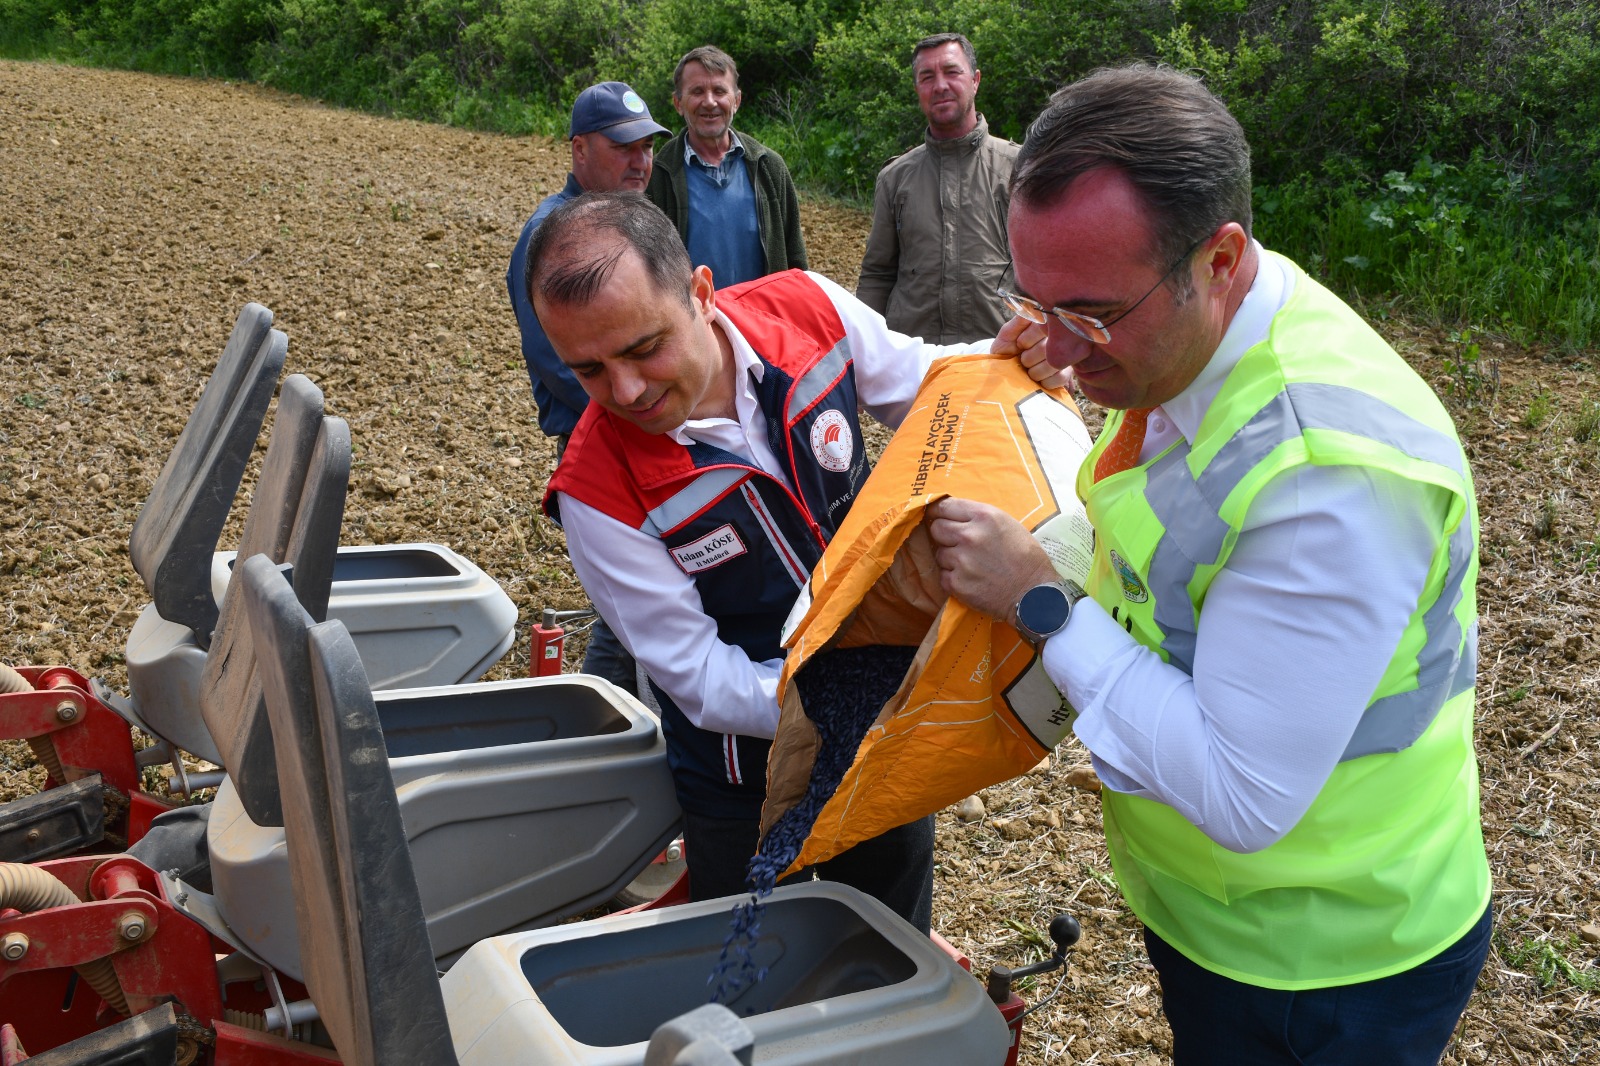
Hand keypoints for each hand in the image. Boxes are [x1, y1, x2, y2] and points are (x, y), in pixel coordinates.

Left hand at [926, 497, 1059, 620]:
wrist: (1034, 593)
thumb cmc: (1026, 558)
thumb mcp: (1008, 524)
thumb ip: (979, 518)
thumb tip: (953, 516)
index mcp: (984, 516)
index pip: (945, 506)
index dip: (939, 512)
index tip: (937, 516)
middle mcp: (969, 536)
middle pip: (937, 528)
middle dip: (944, 534)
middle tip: (957, 543)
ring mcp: (961, 560)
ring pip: (939, 553)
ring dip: (950, 558)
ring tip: (971, 565)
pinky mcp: (956, 583)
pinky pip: (943, 575)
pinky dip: (953, 578)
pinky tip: (971, 580)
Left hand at [991, 315, 1073, 390]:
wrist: (1008, 370)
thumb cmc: (1008, 348)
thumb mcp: (1007, 334)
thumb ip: (1017, 322)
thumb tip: (1028, 307)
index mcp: (1046, 323)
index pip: (1043, 328)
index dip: (1027, 340)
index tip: (1019, 344)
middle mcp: (1059, 337)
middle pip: (1047, 349)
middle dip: (1029, 358)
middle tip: (1022, 359)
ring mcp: (1066, 354)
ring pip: (1054, 364)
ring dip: (1035, 371)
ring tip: (1029, 370)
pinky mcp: (1067, 372)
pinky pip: (1061, 377)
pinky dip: (1045, 381)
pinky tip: (1039, 379)